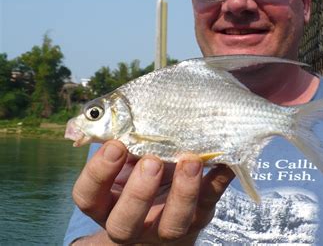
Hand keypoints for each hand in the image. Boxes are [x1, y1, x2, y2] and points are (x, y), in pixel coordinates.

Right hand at [72, 140, 233, 244]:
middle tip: (152, 160)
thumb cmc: (139, 172)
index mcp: (106, 203)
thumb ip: (119, 138)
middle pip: (125, 222)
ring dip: (182, 192)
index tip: (115, 144)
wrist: (167, 207)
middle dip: (138, 192)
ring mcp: (166, 226)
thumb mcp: (125, 158)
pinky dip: (218, 179)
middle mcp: (131, 223)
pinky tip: (224, 160)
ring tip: (190, 161)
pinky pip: (210, 202)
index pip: (88, 196)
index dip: (98, 173)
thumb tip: (110, 108)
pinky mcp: (198, 218)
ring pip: (172, 225)